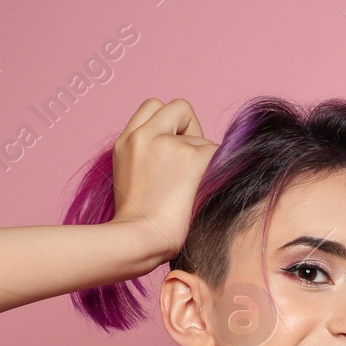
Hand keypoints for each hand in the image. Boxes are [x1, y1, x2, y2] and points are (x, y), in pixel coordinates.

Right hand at [109, 97, 218, 259]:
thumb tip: (181, 151)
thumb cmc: (137, 224)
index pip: (154, 106)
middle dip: (190, 129)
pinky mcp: (191, 158)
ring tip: (190, 193)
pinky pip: (220, 154)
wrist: (139, 240)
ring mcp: (168, 144)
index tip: (172, 150)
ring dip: (203, 161)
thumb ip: (149, 155)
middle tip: (189, 163)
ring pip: (203, 138)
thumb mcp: (130, 177)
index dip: (170, 124)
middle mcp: (144, 135)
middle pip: (180, 108)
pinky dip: (217, 174)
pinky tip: (203, 194)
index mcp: (126, 141)